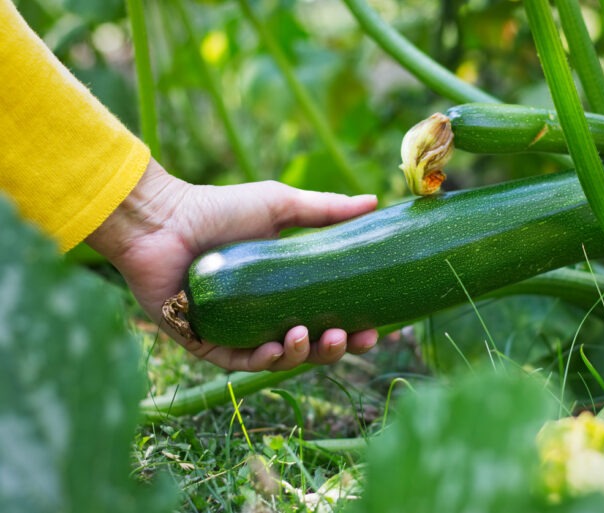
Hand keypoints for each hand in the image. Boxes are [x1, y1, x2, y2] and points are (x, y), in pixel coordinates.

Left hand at [86, 159, 378, 370]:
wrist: (163, 219)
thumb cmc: (218, 209)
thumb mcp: (281, 207)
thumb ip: (326, 210)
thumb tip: (374, 201)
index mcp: (285, 290)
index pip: (328, 317)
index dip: (356, 328)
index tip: (380, 329)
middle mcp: (264, 316)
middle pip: (311, 346)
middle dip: (336, 349)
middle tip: (350, 336)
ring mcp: (237, 333)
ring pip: (280, 360)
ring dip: (302, 355)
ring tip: (308, 335)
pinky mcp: (207, 344)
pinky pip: (240, 364)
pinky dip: (263, 360)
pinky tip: (278, 349)